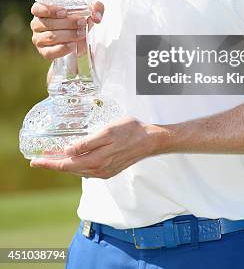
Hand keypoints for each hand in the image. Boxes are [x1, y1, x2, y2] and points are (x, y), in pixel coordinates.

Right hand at [30, 1, 103, 59]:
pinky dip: (62, 48)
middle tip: (82, 22)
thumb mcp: (88, 12)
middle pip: (48, 23)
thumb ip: (95, 9)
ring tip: (81, 33)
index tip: (64, 12)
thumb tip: (96, 15)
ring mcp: (39, 39)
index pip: (37, 9)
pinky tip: (72, 45)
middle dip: (67, 23)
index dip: (49, 10)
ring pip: (50, 37)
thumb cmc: (79, 21)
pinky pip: (50, 52)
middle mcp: (37, 24)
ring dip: (67, 35)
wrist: (79, 41)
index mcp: (43, 11)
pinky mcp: (44, 52)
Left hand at [30, 117, 165, 178]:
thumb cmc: (130, 131)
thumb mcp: (108, 131)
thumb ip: (88, 143)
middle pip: (70, 169)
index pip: (66, 164)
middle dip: (53, 165)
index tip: (34, 162)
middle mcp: (98, 170)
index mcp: (96, 161)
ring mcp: (104, 171)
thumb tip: (68, 151)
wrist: (150, 140)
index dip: (49, 163)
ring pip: (78, 170)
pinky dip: (76, 165)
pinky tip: (74, 159)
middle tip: (38, 160)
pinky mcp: (109, 169)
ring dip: (64, 165)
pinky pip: (87, 170)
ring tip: (52, 159)